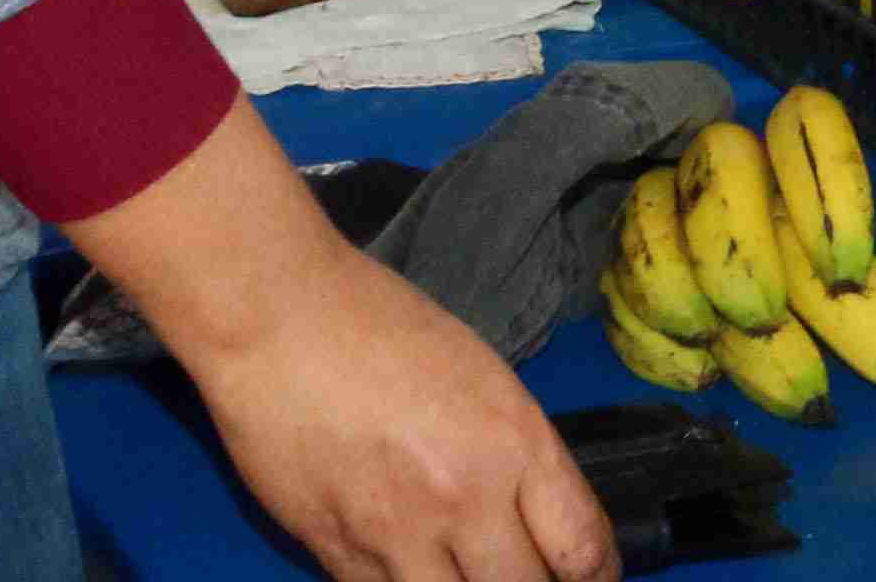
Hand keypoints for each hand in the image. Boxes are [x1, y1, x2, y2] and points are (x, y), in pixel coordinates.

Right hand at [187, 249, 618, 581]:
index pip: (582, 548)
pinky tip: (415, 573)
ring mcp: (396, 536)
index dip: (597, 576)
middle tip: (533, 576)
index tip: (594, 578)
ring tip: (473, 576)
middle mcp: (464, 500)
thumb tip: (539, 521)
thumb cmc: (382, 327)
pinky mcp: (335, 554)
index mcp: (513, 443)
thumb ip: (517, 457)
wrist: (277, 319)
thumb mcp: (484, 378)